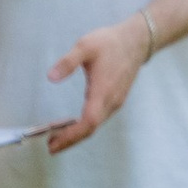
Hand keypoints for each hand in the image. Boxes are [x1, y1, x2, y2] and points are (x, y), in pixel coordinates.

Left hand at [46, 16, 147, 147]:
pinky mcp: (116, 99)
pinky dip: (85, 125)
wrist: (136, 41)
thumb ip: (68, 62)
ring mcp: (115, 101)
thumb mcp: (85, 46)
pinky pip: (99, 118)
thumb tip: (51, 77)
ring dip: (77, 134)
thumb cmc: (109, 43)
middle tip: (51, 146)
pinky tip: (73, 123)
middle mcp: (111, 101)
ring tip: (57, 137)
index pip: (88, 122)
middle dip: (70, 140)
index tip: (54, 143)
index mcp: (103, 91)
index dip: (71, 136)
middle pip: (91, 129)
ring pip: (95, 125)